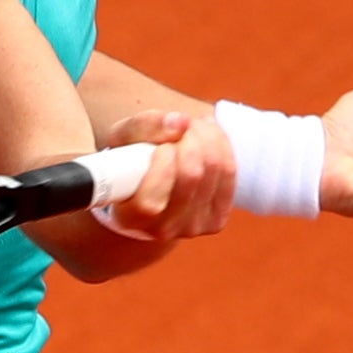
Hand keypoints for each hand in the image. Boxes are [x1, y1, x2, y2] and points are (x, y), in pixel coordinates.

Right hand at [98, 107, 235, 239]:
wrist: (153, 187)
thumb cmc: (131, 162)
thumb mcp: (123, 139)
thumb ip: (144, 127)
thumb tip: (181, 122)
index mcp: (129, 217)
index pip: (149, 203)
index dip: (161, 168)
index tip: (162, 147)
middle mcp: (160, 230)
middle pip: (190, 177)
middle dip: (188, 139)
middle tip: (181, 126)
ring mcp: (191, 228)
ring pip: (213, 170)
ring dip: (206, 136)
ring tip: (192, 127)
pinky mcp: (215, 221)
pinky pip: (229, 173)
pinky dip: (221, 145)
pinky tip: (208, 136)